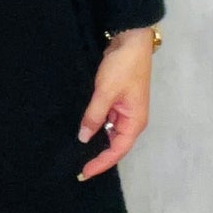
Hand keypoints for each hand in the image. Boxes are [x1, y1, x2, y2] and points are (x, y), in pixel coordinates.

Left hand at [75, 27, 154, 180]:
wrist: (131, 40)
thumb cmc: (123, 67)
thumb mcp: (106, 92)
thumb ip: (94, 116)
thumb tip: (84, 137)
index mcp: (135, 122)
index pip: (117, 151)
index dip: (101, 163)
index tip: (84, 173)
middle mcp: (132, 120)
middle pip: (115, 145)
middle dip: (98, 156)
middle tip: (78, 166)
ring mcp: (125, 110)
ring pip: (109, 132)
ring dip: (96, 141)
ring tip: (78, 152)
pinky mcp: (117, 101)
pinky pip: (106, 119)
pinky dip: (95, 125)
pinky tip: (83, 129)